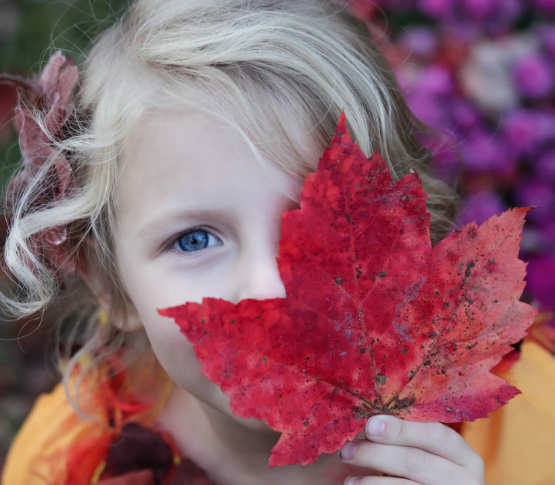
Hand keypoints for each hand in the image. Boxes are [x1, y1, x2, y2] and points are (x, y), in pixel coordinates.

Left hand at [339, 415, 483, 484]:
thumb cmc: (420, 468)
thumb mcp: (424, 451)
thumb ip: (405, 433)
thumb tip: (369, 415)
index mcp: (464, 455)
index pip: (436, 435)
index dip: (403, 429)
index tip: (370, 425)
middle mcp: (465, 480)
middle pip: (416, 461)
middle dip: (376, 454)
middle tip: (347, 451)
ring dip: (371, 481)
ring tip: (348, 479)